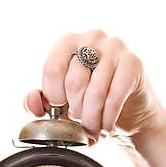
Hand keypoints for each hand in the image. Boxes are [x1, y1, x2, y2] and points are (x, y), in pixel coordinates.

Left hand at [23, 29, 165, 146]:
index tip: (62, 109)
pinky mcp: (133, 62)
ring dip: (91, 120)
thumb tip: (32, 99)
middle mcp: (92, 37)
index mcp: (68, 42)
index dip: (55, 97)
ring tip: (93, 129)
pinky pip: (114, 98)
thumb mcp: (61, 105)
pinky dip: (107, 120)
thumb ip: (39, 103)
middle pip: (74, 81)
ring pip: (95, 92)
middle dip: (75, 111)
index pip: (52, 68)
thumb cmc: (89, 103)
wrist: (129, 111)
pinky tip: (106, 126)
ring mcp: (115, 46)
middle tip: (81, 121)